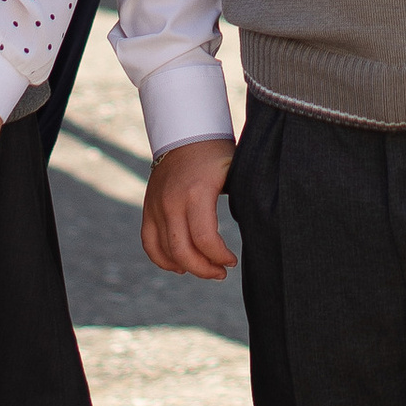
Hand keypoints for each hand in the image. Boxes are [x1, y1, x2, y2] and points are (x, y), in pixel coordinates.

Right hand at [141, 137, 236, 276]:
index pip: (205, 240)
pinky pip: (149, 242)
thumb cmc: (216, 153)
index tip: (232, 261)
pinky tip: (179, 265)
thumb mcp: (235, 171)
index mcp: (197, 192)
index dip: (220, 257)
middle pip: (182, 251)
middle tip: (221, 273)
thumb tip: (258, 230)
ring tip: (204, 269)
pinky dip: (162, 259)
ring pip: (165, 251)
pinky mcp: (148, 208)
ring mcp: (156, 206)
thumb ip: (243, 200)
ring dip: (185, 267)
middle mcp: (172, 202)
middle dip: (204, 269)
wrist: (185, 132)